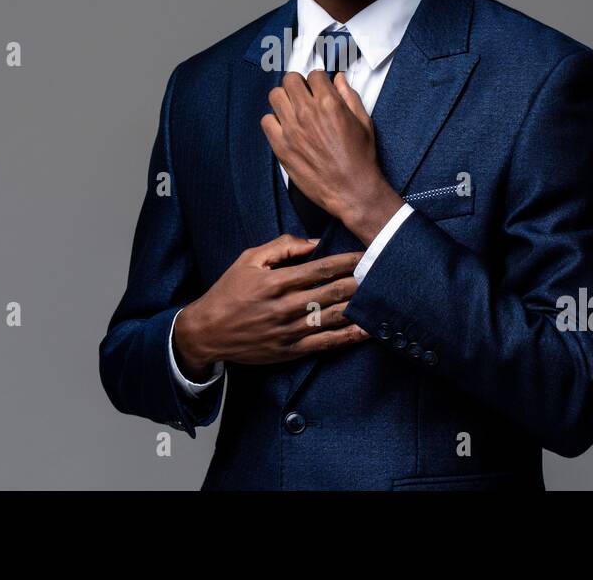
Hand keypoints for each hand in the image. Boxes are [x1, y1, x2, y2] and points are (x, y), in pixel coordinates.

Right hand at [173, 233, 370, 376]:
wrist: (208, 331)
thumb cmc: (228, 291)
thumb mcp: (248, 259)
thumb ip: (281, 247)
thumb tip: (313, 243)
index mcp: (275, 282)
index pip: (320, 268)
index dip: (346, 261)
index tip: (366, 255)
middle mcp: (285, 307)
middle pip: (332, 292)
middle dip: (360, 282)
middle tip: (385, 274)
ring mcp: (289, 331)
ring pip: (333, 318)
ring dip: (360, 308)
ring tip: (383, 299)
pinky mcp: (291, 350)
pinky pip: (325, 343)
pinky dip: (348, 337)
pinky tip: (367, 331)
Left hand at [261, 70, 403, 242]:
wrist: (351, 189)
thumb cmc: (360, 159)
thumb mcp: (364, 122)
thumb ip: (349, 96)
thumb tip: (339, 80)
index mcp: (329, 104)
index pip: (314, 74)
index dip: (318, 80)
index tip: (318, 87)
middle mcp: (307, 113)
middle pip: (290, 79)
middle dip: (299, 84)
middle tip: (304, 94)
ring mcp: (291, 129)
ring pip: (275, 96)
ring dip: (284, 98)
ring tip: (293, 109)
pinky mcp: (281, 147)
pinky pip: (266, 121)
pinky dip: (274, 121)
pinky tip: (285, 127)